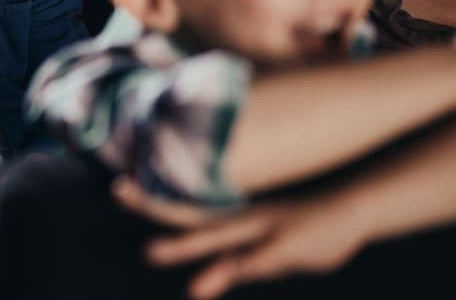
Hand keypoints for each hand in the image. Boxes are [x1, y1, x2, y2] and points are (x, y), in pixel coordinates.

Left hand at [113, 177, 367, 299]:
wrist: (352, 208)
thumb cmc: (302, 228)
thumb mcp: (263, 242)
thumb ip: (233, 259)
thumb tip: (202, 275)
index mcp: (232, 218)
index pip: (184, 208)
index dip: (153, 199)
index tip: (118, 185)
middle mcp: (240, 219)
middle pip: (189, 215)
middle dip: (154, 207)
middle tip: (118, 192)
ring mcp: (261, 230)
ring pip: (216, 238)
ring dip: (185, 248)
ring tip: (150, 253)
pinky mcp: (285, 248)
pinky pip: (256, 260)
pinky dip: (233, 270)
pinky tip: (208, 284)